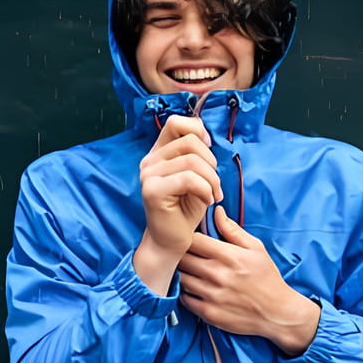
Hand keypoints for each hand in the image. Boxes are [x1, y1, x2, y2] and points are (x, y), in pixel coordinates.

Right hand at [133, 115, 222, 295]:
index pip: (176, 122)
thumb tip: (205, 134)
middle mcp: (149, 160)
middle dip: (211, 161)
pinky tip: (207, 201)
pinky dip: (205, 189)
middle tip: (215, 183)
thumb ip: (196, 153)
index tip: (209, 151)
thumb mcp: (196, 175)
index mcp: (158, 153)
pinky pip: (188, 178)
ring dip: (212, 179)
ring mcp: (148, 175)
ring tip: (213, 194)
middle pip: (189, 140)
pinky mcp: (152, 190)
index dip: (198, 131)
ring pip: (192, 160)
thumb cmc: (186, 209)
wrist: (172, 241)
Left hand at [178, 206, 320, 355]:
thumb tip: (216, 211)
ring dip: (183, 273)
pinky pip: (184, 299)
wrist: (277, 313)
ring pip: (181, 278)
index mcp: (228, 256)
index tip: (191, 240)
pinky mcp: (208, 313)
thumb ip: (232, 229)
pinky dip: (186, 293)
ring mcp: (211, 295)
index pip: (193, 240)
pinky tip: (196, 289)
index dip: (188, 237)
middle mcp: (217, 275)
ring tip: (191, 271)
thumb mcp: (256, 248)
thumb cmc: (267, 277)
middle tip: (187, 255)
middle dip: (182, 254)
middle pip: (182, 258)